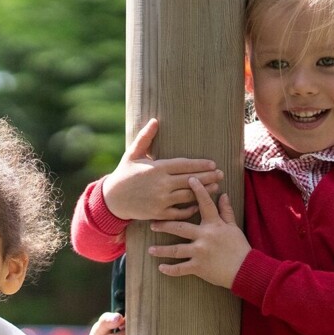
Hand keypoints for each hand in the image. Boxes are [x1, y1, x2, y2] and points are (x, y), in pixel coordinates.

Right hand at [100, 118, 224, 221]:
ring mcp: (160, 200)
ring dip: (204, 192)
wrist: (112, 199)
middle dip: (208, 177)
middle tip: (221, 174)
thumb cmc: (124, 174)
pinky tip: (199, 204)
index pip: (184, 165)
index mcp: (157, 168)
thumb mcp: (132, 154)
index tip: (213, 164)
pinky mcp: (159, 214)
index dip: (201, 164)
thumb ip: (145, 138)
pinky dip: (190, 209)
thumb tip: (155, 120)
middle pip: (190, 180)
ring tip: (216, 187)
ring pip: (188, 196)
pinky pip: (179, 212)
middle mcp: (161, 184)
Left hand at [147, 177, 248, 288]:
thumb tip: (223, 194)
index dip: (198, 190)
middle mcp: (204, 236)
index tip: (189, 179)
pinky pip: (180, 269)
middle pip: (180, 227)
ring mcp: (200, 252)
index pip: (205, 204)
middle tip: (152, 223)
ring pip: (176, 250)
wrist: (245, 270)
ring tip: (150, 249)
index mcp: (214, 225)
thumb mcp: (233, 227)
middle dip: (165, 225)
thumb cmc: (239, 248)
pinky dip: (170, 269)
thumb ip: (226, 211)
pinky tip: (161, 268)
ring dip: (162, 250)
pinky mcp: (198, 267)